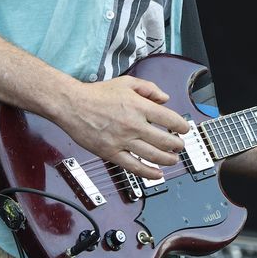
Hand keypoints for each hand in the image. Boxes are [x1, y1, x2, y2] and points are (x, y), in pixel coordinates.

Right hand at [56, 76, 189, 179]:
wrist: (72, 105)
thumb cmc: (97, 94)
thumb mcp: (126, 83)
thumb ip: (149, 88)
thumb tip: (165, 99)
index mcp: (139, 107)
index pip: (169, 119)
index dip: (181, 126)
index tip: (184, 129)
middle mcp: (133, 125)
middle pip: (165, 140)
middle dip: (177, 145)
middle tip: (180, 146)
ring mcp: (122, 141)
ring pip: (153, 156)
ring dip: (168, 160)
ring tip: (174, 159)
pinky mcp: (111, 153)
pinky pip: (134, 167)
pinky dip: (148, 173)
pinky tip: (157, 175)